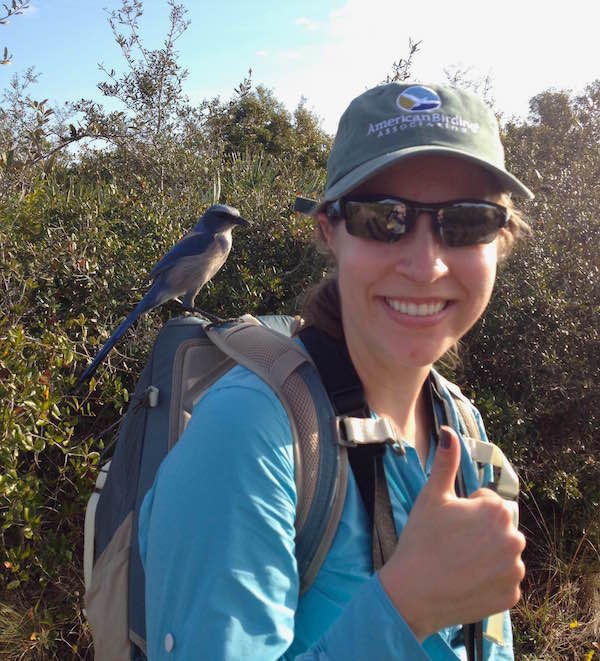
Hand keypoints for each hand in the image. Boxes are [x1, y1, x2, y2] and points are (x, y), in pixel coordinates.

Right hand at [378, 426, 525, 641]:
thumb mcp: (432, 496)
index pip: (486, 502)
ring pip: (501, 554)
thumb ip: (445, 462)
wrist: (414, 592)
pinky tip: (465, 581)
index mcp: (498, 510)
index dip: (464, 510)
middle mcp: (515, 538)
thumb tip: (448, 431)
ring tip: (457, 563)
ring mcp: (515, 570)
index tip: (448, 524)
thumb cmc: (421, 539)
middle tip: (451, 544)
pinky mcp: (512, 596)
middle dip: (479, 531)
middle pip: (497, 527)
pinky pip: (502, 581)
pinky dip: (487, 580)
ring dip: (485, 555)